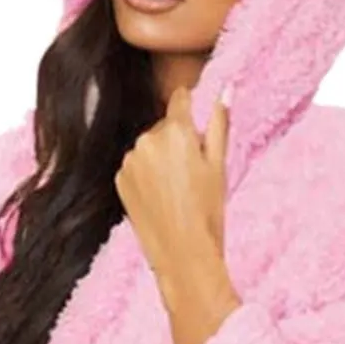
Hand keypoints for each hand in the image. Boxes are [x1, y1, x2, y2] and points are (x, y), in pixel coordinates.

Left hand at [115, 83, 231, 285]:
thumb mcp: (218, 165)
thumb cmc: (207, 211)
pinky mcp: (119, 179)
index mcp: (176, 131)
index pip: (180, 99)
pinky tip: (160, 197)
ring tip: (175, 189)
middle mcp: (147, 139)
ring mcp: (130, 160)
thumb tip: (225, 89)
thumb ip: (219, 123)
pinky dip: (145, 176)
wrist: (181, 253)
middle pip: (164, 126)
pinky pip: (135, 167)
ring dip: (159, 158)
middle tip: (192, 173)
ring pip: (148, 147)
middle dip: (177, 140)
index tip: (195, 123)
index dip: (190, 107)